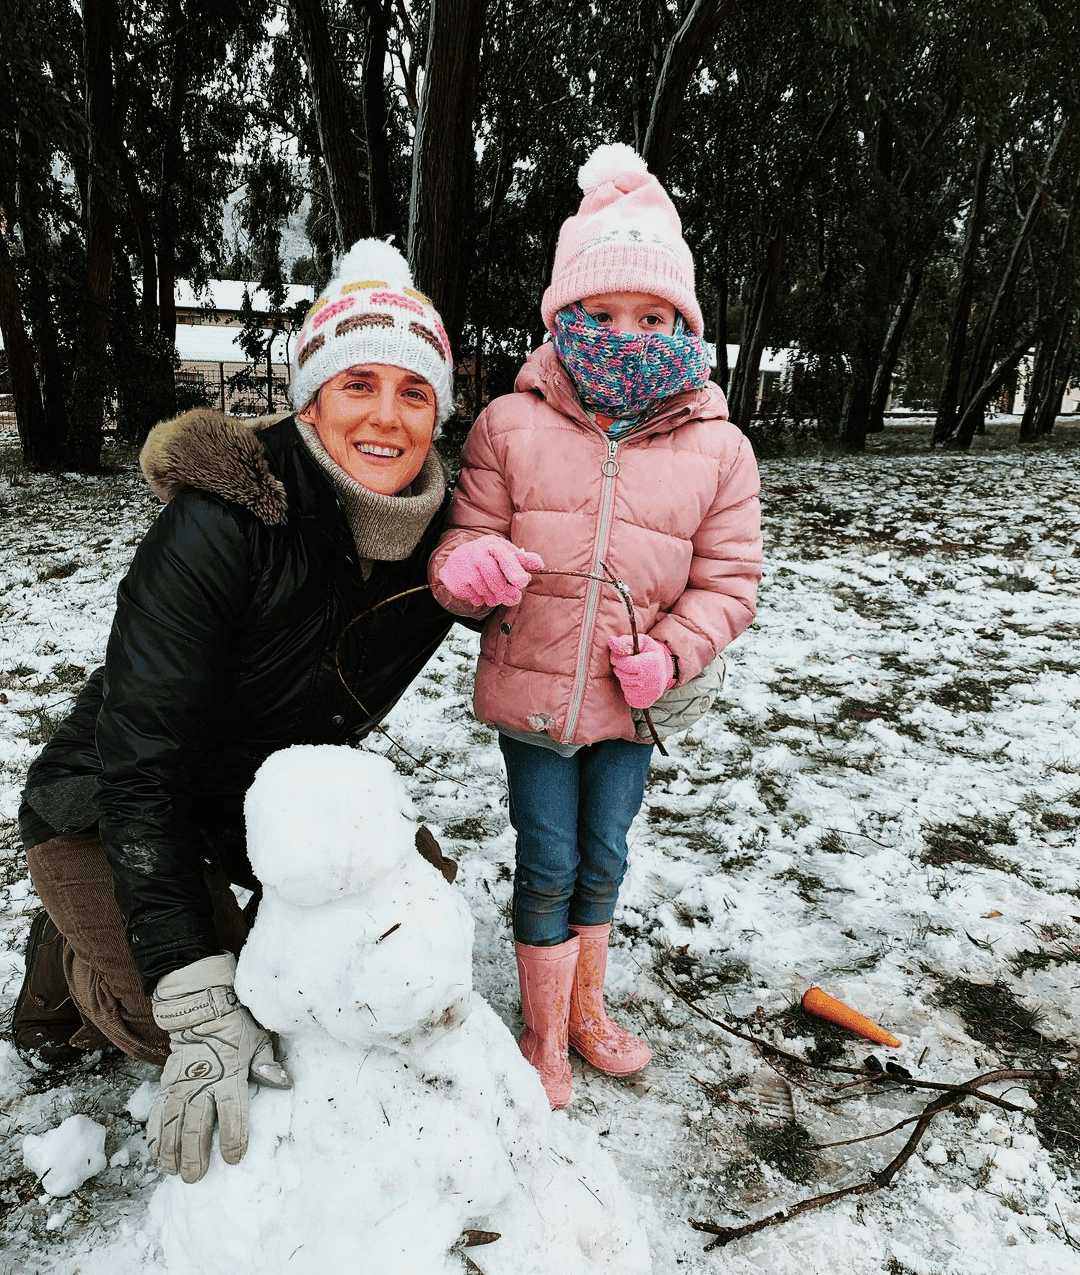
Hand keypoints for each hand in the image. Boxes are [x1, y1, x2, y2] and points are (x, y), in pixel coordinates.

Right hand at [147, 953, 290, 1183]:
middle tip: (196, 1177)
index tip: (233, 1159)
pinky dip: (155, 1137)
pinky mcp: (166, 1084)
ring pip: (172, 1125)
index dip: (233, 1138)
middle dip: (195, 1155)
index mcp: (229, 1075)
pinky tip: (157, 1155)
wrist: (200, 1008)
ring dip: (171, 1152)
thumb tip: (285, 1083)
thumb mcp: (258, 1042)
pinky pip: (158, 1115)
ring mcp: (181, 1085)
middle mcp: (202, 1082)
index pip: (232, 1113)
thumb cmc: (236, 1027)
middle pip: (196, 1126)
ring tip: (174, 1172)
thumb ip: (267, 1066)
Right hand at [437, 535, 544, 607]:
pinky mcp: (457, 582)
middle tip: (514, 598)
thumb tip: (539, 564)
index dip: (516, 572)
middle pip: (496, 578)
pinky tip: (481, 594)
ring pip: (486, 590)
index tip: (523, 582)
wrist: (455, 560)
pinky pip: (475, 597)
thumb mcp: (503, 552)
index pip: (505, 558)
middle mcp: (477, 553)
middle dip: (507, 591)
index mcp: (492, 544)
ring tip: (496, 596)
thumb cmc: (486, 556)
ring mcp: (465, 567)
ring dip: (495, 598)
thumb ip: (521, 559)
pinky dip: (481, 600)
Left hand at [608, 634, 675, 708]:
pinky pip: (627, 692)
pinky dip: (627, 685)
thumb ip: (627, 640)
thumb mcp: (643, 643)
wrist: (662, 675)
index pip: (625, 663)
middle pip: (622, 673)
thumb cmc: (650, 655)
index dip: (615, 658)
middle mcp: (650, 678)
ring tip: (631, 671)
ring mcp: (647, 690)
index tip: (615, 655)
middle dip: (618, 667)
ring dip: (622, 675)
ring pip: (623, 682)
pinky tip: (634, 680)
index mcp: (652, 662)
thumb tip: (611, 641)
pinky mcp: (643, 699)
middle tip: (623, 662)